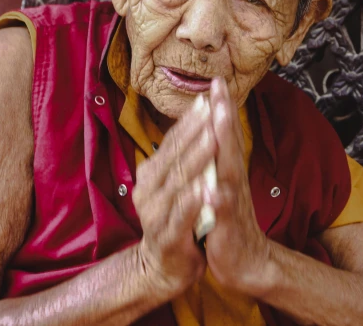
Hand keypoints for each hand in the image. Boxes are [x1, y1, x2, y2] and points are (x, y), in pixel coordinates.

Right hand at [132, 94, 216, 299]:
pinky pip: (181, 217)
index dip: (191, 118)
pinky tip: (206, 190)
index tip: (208, 94)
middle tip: (211, 105)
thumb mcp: (178, 184)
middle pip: (174, 155)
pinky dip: (193, 202)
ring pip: (178, 182)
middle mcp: (150, 190)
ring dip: (195, 159)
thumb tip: (198, 116)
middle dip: (194, 130)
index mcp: (154, 174)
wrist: (163, 267)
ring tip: (212, 138)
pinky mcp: (168, 238)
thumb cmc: (176, 218)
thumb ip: (182, 154)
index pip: (173, 140)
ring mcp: (157, 214)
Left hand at [204, 77, 271, 295]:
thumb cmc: (230, 221)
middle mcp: (233, 181)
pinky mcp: (227, 229)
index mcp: (229, 171)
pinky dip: (217, 201)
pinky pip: (222, 214)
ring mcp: (232, 203)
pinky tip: (211, 190)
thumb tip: (216, 129)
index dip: (223, 108)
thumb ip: (221, 159)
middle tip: (221, 88)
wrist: (247, 263)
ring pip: (229, 171)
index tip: (217, 80)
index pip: (226, 135)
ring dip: (225, 145)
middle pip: (230, 144)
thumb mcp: (224, 184)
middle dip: (225, 115)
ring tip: (219, 121)